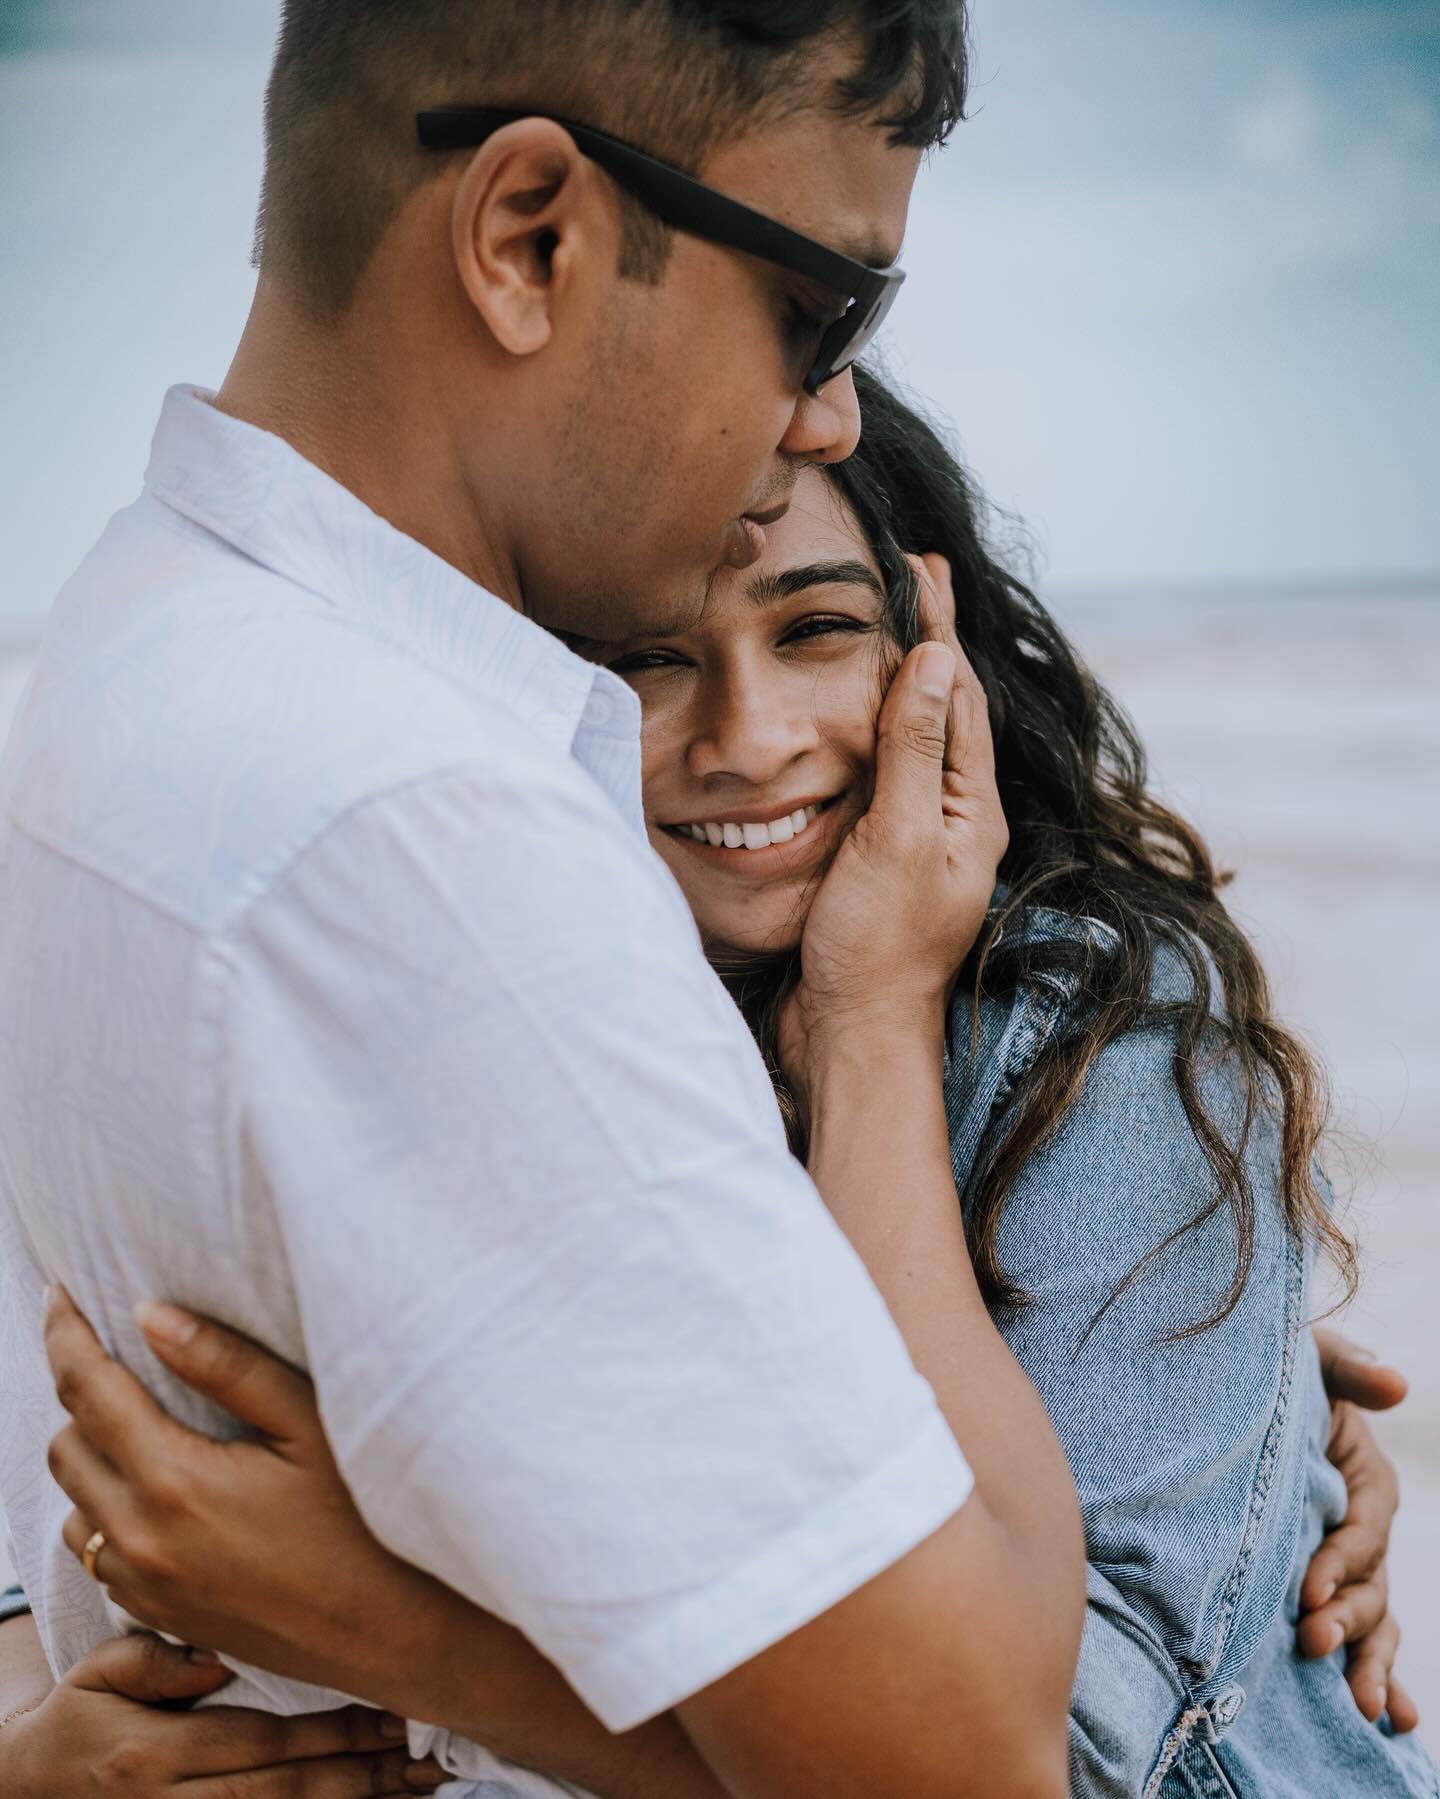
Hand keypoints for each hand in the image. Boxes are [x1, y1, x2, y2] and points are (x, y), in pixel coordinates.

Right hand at [0, 1632, 443, 1796]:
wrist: (25, 1794)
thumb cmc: (75, 1722)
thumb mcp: (98, 1676)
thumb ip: (156, 1661)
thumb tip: (219, 1660)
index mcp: (153, 1757)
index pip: (261, 1746)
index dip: (332, 1734)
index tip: (392, 1713)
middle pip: (285, 1795)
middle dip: (363, 1774)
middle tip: (428, 1756)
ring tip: (420, 1788)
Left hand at [43, 1286, 466, 1721]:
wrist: (385, 1632)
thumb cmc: (362, 1521)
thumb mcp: (307, 1424)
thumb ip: (226, 1365)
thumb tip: (151, 1316)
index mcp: (173, 1481)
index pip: (86, 1390)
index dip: (64, 1335)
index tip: (59, 1297)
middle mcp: (140, 1538)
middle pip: (64, 1444)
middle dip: (78, 1392)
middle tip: (118, 1357)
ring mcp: (142, 1585)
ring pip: (73, 1502)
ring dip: (92, 1455)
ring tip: (142, 1422)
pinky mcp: (155, 1614)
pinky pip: (98, 1551)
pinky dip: (108, 1509)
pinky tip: (161, 1489)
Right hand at [780, 555, 1006, 1093]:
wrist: (852, 1039)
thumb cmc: (876, 948)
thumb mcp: (899, 839)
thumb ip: (915, 751)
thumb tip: (938, 661)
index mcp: (972, 810)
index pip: (960, 696)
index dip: (941, 627)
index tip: (922, 567)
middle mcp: (955, 819)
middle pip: (946, 711)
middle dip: (931, 642)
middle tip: (912, 578)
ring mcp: (921, 841)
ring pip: (917, 740)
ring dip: (906, 679)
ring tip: (890, 628)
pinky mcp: (884, 862)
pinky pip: (887, 776)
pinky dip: (876, 730)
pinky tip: (857, 720)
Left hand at [1301, 1328, 1417, 1731]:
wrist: (1227, 1389)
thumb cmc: (1275, 1369)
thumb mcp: (1312, 1358)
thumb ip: (1350, 1371)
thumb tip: (1395, 1382)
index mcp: (1365, 1478)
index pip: (1363, 1529)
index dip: (1342, 1561)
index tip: (1308, 1588)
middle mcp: (1360, 1527)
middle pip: (1368, 1586)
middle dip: (1348, 1621)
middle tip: (1313, 1642)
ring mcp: (1342, 1562)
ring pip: (1369, 1620)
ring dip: (1366, 1660)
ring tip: (1358, 1702)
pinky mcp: (1319, 1584)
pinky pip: (1358, 1633)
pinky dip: (1380, 1675)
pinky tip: (1392, 1719)